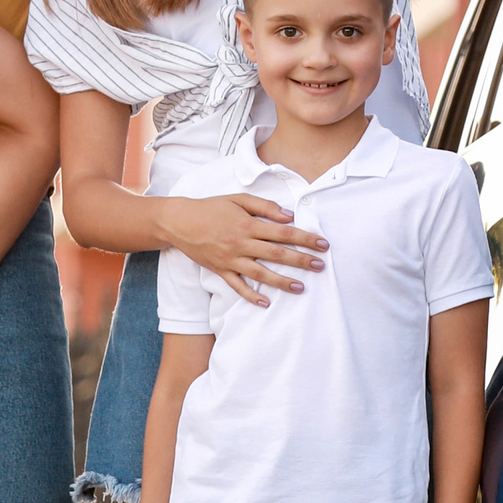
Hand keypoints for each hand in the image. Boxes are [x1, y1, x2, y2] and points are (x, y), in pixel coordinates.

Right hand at [156, 193, 327, 307]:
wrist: (180, 221)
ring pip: (260, 274)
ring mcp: (230, 260)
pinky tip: (265, 303)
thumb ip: (264, 207)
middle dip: (301, 260)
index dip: (305, 238)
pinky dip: (250, 296)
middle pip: (277, 254)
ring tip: (300, 288)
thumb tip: (289, 216)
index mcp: (248, 224)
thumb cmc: (211, 207)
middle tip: (320, 266)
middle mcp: (241, 243)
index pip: (283, 232)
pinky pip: (237, 286)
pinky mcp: (220, 271)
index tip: (322, 244)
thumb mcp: (238, 199)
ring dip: (281, 281)